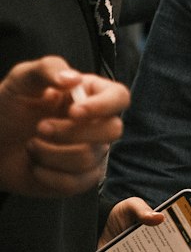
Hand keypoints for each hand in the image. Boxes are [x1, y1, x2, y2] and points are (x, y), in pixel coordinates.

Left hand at [0, 60, 127, 196]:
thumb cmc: (9, 106)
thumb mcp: (22, 79)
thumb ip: (48, 69)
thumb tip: (74, 79)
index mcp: (90, 94)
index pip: (119, 97)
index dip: (103, 106)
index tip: (74, 111)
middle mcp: (97, 123)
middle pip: (112, 130)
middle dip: (71, 133)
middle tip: (40, 128)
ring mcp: (92, 152)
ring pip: (89, 158)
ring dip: (51, 154)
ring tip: (31, 145)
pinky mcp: (79, 179)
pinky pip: (77, 182)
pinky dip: (49, 175)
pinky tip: (34, 166)